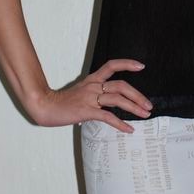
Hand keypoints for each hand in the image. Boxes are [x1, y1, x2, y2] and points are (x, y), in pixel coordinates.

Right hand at [30, 59, 152, 132]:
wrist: (44, 106)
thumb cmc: (63, 102)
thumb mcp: (81, 92)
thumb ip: (94, 94)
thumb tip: (107, 106)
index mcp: (92, 79)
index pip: (112, 65)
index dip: (127, 64)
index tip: (141, 66)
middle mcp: (93, 86)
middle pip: (121, 86)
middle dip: (138, 95)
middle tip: (149, 105)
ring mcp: (90, 98)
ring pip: (118, 99)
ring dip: (134, 107)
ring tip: (144, 114)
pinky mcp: (86, 111)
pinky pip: (108, 117)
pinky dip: (120, 124)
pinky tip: (129, 129)